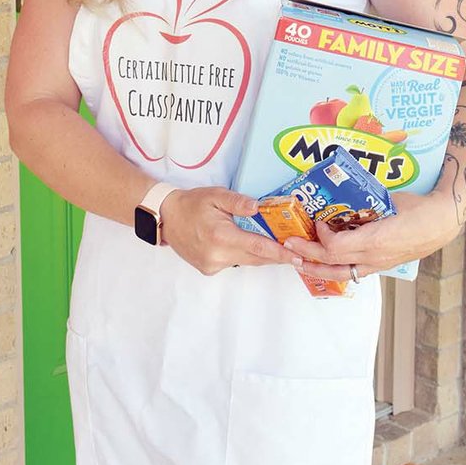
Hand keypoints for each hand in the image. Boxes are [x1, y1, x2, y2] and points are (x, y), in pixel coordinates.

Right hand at [160, 187, 300, 275]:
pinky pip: (234, 262)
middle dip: (278, 257)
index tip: (297, 258)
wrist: (166, 218)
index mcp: (221, 236)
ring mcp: (212, 265)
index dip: (280, 254)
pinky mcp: (209, 269)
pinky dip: (245, 255)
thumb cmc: (192, 204)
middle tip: (299, 255)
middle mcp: (218, 255)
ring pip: (246, 261)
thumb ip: (238, 202)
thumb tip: (259, 208)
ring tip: (281, 250)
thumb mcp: (216, 195)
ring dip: (263, 256)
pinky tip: (250, 246)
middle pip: (256, 258)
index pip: (258, 248)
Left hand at [282, 191, 459, 281]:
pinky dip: (336, 270)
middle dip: (307, 254)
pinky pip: (354, 273)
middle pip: (332, 262)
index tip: (317, 221)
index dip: (320, 235)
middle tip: (291, 245)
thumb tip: (342, 194)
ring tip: (300, 264)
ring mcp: (378, 264)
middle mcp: (374, 256)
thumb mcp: (388, 199)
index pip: (335, 246)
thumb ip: (364, 201)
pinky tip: (326, 266)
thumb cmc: (417, 208)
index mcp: (375, 239)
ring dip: (317, 269)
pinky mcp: (382, 266)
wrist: (441, 223)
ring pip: (341, 274)